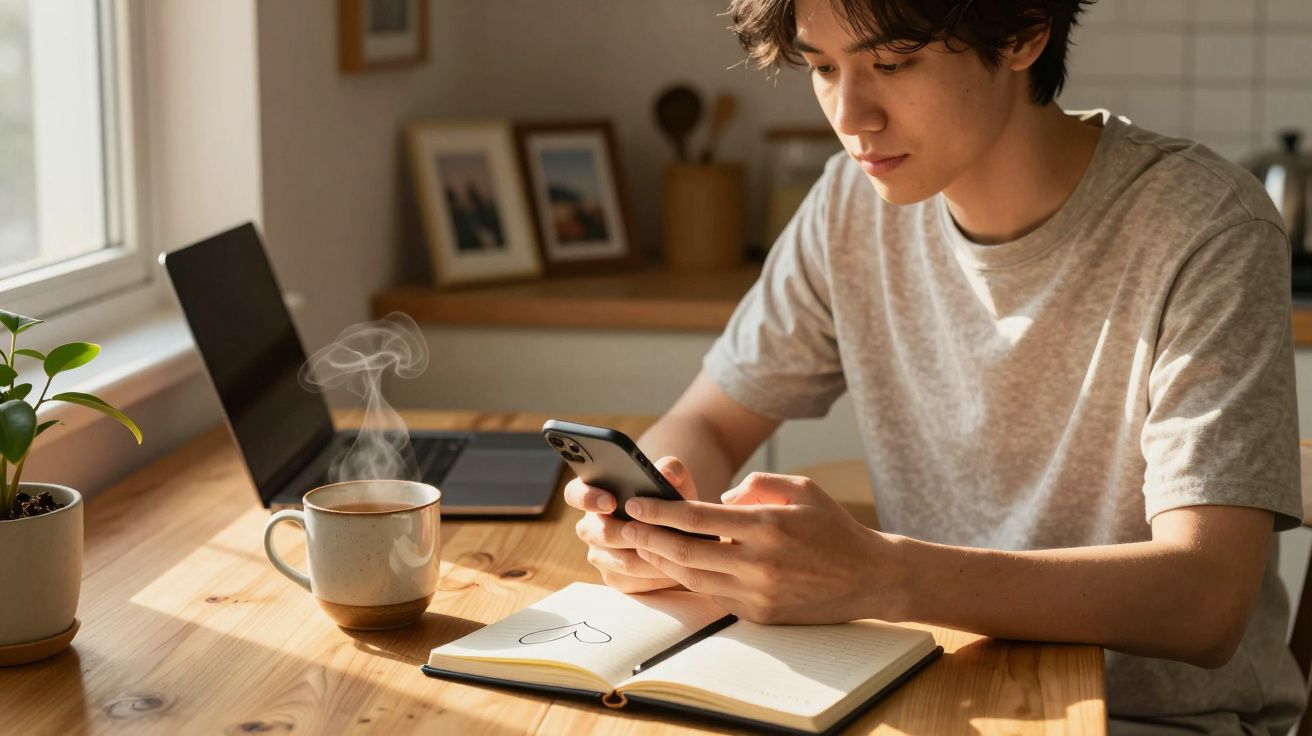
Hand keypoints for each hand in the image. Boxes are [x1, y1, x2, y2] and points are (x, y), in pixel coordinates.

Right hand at [564, 456, 703, 593]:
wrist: (682, 534)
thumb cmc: (672, 502)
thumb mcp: (675, 481)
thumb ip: (671, 468)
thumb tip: (668, 474)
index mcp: (596, 494)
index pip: (574, 493)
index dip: (587, 498)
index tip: (610, 501)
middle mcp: (591, 526)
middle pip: (600, 533)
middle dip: (631, 533)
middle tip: (657, 532)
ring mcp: (599, 554)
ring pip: (619, 560)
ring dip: (648, 556)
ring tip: (674, 551)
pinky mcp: (613, 578)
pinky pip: (629, 581)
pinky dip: (652, 577)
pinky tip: (672, 569)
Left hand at [622, 472, 903, 623]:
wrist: (869, 578)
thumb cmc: (833, 527)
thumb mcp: (801, 489)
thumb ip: (756, 485)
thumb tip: (719, 498)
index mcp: (767, 526)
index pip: (698, 519)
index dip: (661, 511)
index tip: (636, 503)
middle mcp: (759, 563)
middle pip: (685, 553)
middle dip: (648, 538)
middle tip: (624, 526)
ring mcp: (758, 593)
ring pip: (694, 578)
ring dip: (663, 561)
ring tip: (642, 544)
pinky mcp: (760, 614)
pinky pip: (715, 594)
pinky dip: (692, 578)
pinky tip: (677, 564)